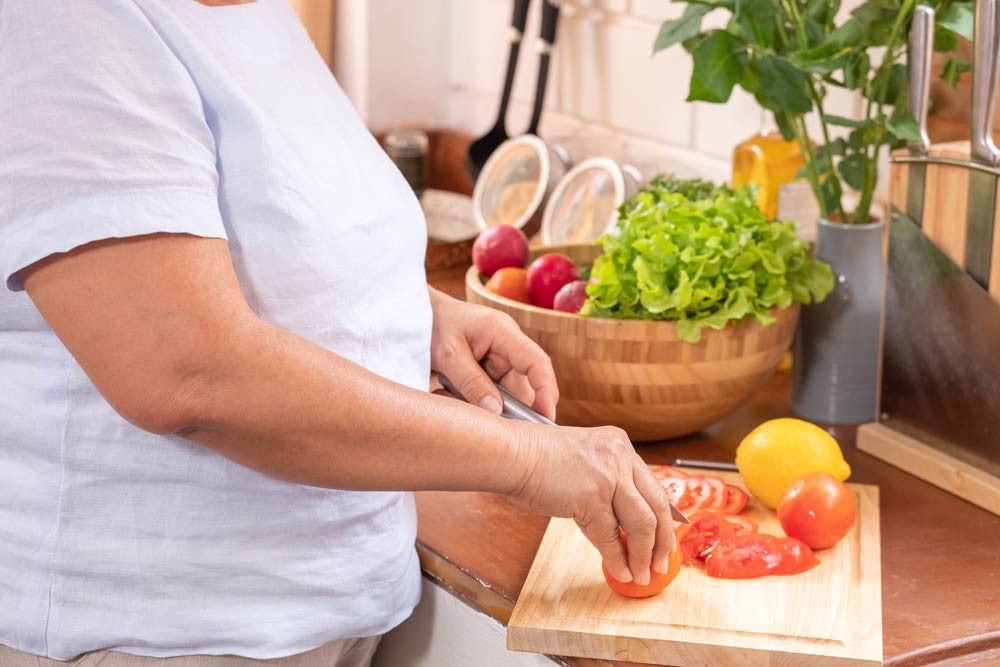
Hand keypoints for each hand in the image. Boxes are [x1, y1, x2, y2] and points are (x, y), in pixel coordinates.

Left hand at [428, 287, 557, 419]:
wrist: (418, 313)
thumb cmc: (433, 323)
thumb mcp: (449, 355)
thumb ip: (472, 383)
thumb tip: (496, 412)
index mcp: (503, 332)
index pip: (537, 363)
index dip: (547, 391)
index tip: (547, 417)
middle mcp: (507, 345)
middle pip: (520, 385)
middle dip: (503, 406)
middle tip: (480, 418)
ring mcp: (499, 357)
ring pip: (503, 393)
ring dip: (481, 401)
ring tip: (449, 392)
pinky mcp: (488, 367)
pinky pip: (490, 392)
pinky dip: (473, 398)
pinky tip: (449, 390)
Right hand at [507, 424, 676, 585]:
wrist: (511, 453)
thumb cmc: (535, 456)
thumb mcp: (583, 457)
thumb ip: (606, 480)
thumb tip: (621, 521)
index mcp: (619, 444)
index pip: (653, 485)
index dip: (664, 517)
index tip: (667, 536)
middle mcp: (619, 456)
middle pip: (656, 505)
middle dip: (662, 540)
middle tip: (661, 563)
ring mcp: (607, 476)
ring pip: (641, 524)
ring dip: (643, 555)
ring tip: (642, 574)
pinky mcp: (590, 497)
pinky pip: (610, 536)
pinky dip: (617, 558)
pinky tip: (621, 571)